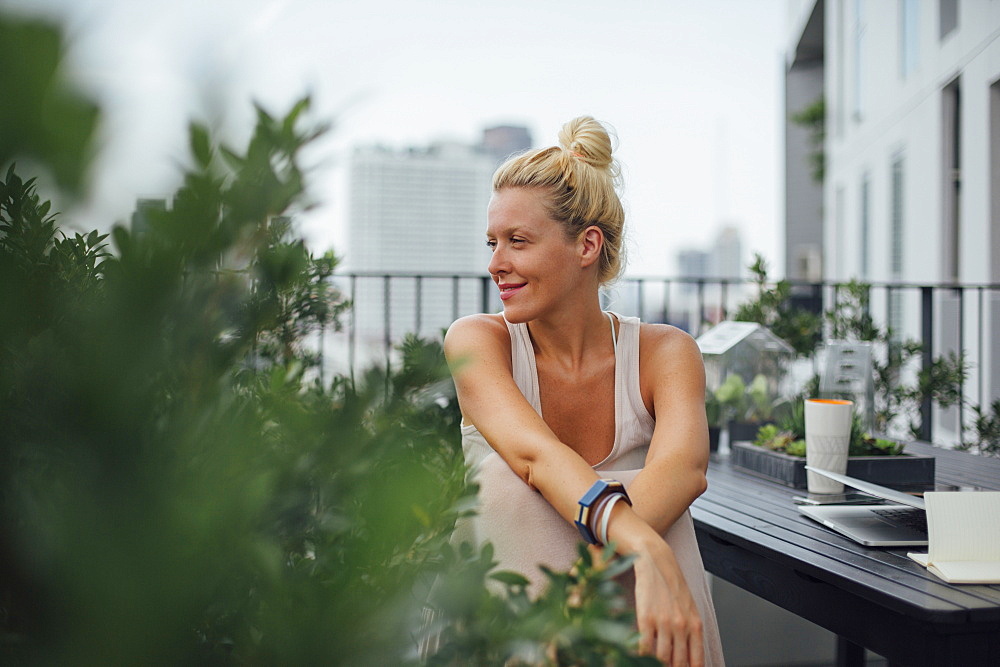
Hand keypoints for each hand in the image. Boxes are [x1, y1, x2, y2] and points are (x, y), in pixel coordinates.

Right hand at [631, 540, 703, 665]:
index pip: (696, 661)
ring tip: (653, 665)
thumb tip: (688, 660)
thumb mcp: (690, 610)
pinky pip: (644, 646)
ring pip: (661, 658)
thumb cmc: (673, 587)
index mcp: (695, 625)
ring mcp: (663, 622)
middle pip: (678, 663)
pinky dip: (641, 656)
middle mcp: (681, 626)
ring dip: (657, 665)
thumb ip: (691, 634)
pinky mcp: (645, 617)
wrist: (657, 562)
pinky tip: (639, 657)